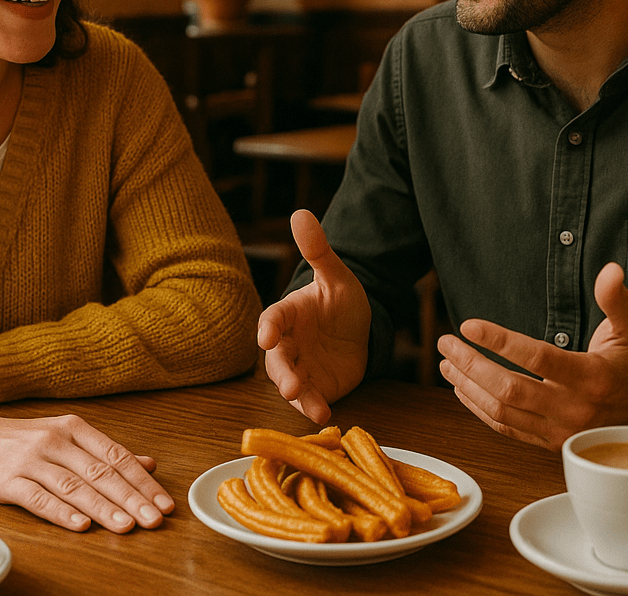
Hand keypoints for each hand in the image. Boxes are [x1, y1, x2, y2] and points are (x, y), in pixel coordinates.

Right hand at [0, 404, 173, 531]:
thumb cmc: (15, 440)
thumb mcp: (62, 437)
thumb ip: (103, 452)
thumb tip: (148, 464)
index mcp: (73, 428)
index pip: (116, 455)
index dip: (143, 481)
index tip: (165, 502)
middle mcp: (55, 440)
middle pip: (100, 472)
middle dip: (132, 498)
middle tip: (155, 520)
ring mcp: (31, 459)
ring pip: (75, 486)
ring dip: (104, 508)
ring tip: (128, 525)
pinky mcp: (8, 480)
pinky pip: (39, 497)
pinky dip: (61, 512)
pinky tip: (80, 525)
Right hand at [257, 209, 370, 423]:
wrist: (361, 329)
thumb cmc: (340, 300)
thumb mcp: (336, 275)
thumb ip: (318, 250)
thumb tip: (300, 213)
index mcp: (288, 313)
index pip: (272, 319)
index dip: (268, 328)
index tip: (266, 337)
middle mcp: (288, 343)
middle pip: (276, 359)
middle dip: (282, 372)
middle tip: (291, 383)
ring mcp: (301, 367)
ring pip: (290, 383)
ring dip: (296, 395)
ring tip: (309, 403)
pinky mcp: (316, 387)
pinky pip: (311, 400)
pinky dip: (314, 407)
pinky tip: (325, 414)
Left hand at [436, 262, 627, 449]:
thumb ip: (617, 299)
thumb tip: (611, 270)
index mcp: (592, 377)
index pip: (538, 358)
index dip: (501, 341)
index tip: (468, 325)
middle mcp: (574, 408)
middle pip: (511, 388)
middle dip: (472, 363)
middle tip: (445, 341)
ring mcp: (559, 429)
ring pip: (503, 410)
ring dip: (468, 385)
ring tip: (446, 360)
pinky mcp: (548, 441)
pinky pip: (506, 427)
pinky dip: (478, 408)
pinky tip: (461, 387)